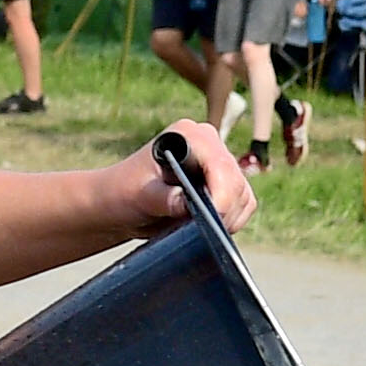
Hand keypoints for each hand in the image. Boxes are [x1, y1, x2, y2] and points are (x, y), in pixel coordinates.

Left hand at [133, 119, 258, 232]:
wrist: (120, 201)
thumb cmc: (124, 193)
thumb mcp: (140, 196)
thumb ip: (165, 198)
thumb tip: (187, 205)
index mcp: (188, 135)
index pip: (220, 165)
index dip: (221, 196)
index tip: (212, 221)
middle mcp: (209, 142)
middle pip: (235, 182)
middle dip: (223, 211)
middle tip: (200, 231)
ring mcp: (219, 161)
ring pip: (243, 195)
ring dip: (227, 218)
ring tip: (198, 228)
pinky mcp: (225, 181)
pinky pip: (244, 203)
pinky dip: (232, 220)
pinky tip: (208, 225)